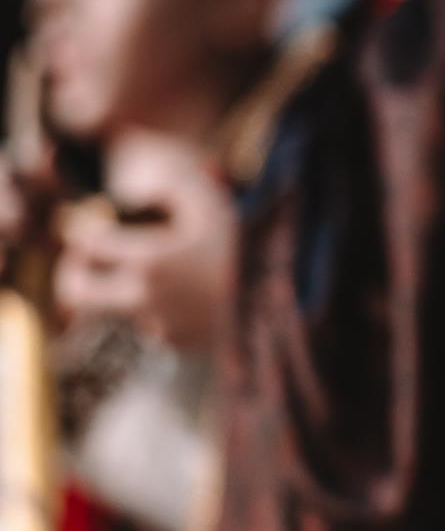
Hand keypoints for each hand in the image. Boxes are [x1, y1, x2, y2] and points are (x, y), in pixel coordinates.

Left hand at [53, 134, 236, 350]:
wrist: (285, 298)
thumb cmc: (247, 243)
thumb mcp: (210, 202)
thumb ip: (168, 187)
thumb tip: (133, 189)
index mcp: (146, 258)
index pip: (85, 244)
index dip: (83, 230)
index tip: (95, 224)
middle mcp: (142, 296)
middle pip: (75, 291)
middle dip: (73, 271)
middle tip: (88, 259)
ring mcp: (157, 324)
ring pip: (117, 307)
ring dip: (126, 290)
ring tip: (162, 272)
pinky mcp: (176, 343)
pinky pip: (153, 325)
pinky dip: (161, 310)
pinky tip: (190, 295)